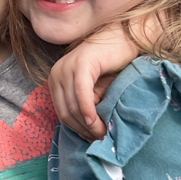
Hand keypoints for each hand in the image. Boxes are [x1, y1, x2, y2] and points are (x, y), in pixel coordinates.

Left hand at [50, 25, 137, 140]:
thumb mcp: (95, 90)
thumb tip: (86, 135)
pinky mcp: (81, 64)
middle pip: (65, 112)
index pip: (61, 113)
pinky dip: (88, 110)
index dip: (76, 130)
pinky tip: (95, 121)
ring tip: (103, 134)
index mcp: (55, 80)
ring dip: (88, 125)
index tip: (92, 140)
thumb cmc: (112, 66)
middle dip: (83, 130)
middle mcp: (56, 73)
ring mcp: (66, 67)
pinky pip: (81, 94)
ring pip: (73, 106)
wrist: (125, 39)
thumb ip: (86, 107)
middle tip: (100, 140)